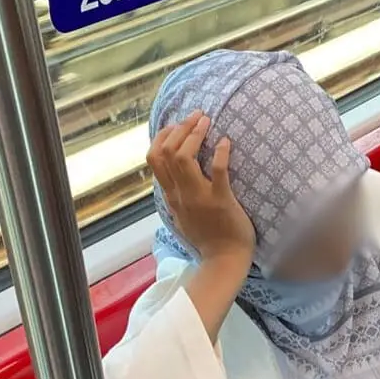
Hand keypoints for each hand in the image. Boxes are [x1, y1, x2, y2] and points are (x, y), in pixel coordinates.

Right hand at [147, 112, 254, 268]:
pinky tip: (225, 142)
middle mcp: (181, 195)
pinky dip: (220, 152)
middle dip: (180, 127)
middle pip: (167, 152)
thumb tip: (175, 174)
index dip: (162, 136)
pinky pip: (218, 171)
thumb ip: (176, 194)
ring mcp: (200, 198)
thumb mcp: (182, 216)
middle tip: (196, 116)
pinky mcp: (221, 202)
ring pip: (184, 157)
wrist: (224, 262)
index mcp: (172, 197)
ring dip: (195, 134)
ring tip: (206, 122)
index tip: (176, 126)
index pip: (154, 158)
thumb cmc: (209, 239)